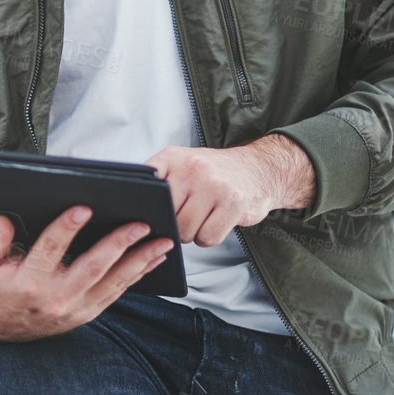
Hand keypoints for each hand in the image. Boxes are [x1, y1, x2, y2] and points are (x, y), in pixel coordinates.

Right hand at [0, 207, 173, 341]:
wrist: (0, 328)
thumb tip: (4, 222)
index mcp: (28, 282)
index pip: (49, 250)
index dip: (65, 228)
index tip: (83, 208)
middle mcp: (55, 298)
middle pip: (92, 267)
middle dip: (118, 244)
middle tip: (139, 224)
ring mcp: (75, 309)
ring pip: (113, 282)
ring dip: (140, 261)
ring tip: (162, 242)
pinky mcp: (88, 314)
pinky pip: (117, 293)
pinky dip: (138, 275)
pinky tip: (153, 259)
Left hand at [145, 134, 315, 247]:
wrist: (259, 170)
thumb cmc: (214, 174)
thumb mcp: (183, 164)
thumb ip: (160, 181)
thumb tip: (135, 212)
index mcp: (172, 157)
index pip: (145, 185)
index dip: (144, 206)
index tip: (147, 215)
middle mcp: (192, 168)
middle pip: (165, 215)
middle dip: (173, 224)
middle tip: (187, 214)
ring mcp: (213, 185)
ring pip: (185, 230)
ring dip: (192, 233)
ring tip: (203, 217)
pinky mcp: (233, 204)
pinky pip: (207, 237)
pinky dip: (209, 237)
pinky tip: (216, 222)